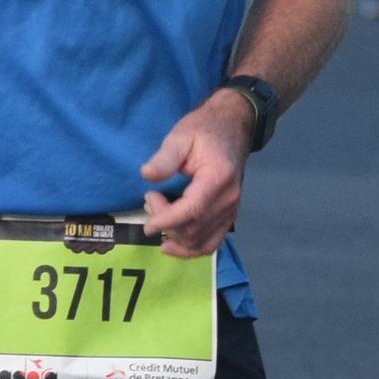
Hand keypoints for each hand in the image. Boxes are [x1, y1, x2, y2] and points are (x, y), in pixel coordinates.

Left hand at [139, 93, 255, 255]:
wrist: (231, 129)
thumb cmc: (205, 130)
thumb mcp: (181, 136)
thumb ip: (165, 158)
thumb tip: (147, 175)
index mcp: (218, 177)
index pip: (192, 210)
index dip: (167, 220)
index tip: (148, 223)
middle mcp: (229, 199)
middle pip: (194, 228)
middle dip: (167, 224)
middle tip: (150, 201)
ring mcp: (231, 210)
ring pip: (201, 241)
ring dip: (175, 238)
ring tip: (158, 218)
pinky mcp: (229, 216)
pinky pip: (212, 243)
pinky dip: (191, 250)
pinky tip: (172, 247)